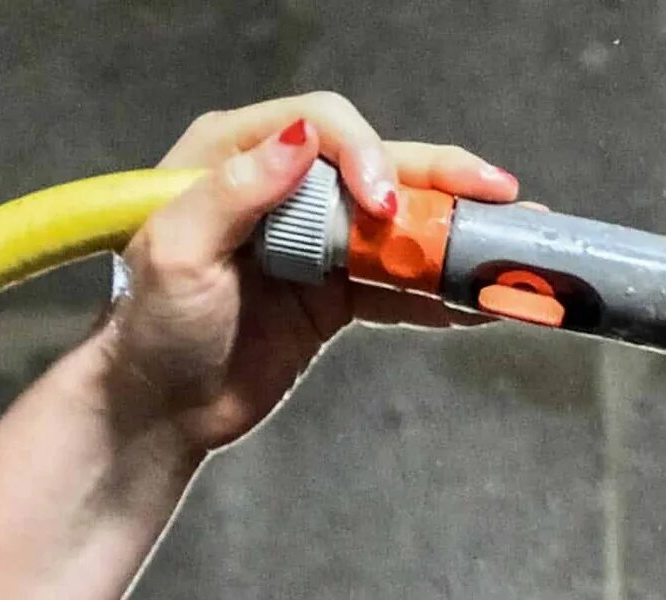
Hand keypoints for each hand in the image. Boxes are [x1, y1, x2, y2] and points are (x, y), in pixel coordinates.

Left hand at [87, 94, 519, 458]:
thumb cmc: (152, 324)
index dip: (366, 154)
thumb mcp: (178, 248)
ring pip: (398, 227)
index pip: (320, 127)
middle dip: (441, 180)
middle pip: (377, 167)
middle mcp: (282, 188)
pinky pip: (398, 287)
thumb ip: (236, 190)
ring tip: (513, 247)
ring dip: (455, 237)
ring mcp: (315, 244)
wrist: (159, 405)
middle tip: (501, 195)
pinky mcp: (335, 296)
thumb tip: (299, 142)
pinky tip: (481, 301)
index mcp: (234, 155)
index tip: (386, 205)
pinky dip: (440, 295)